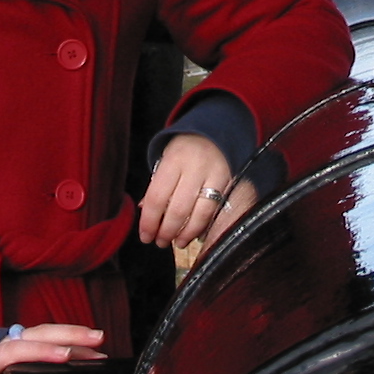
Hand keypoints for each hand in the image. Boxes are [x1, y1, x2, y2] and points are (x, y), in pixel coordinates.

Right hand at [0, 324, 105, 373]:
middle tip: (94, 339)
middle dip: (66, 335)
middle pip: (37, 335)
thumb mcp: (26, 372)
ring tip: (63, 356)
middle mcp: (5, 348)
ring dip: (38, 351)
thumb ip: (54, 368)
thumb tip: (95, 363)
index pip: (49, 333)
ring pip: (11, 352)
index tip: (100, 338)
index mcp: (20, 344)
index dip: (74, 333)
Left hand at [138, 133, 255, 247]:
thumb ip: (157, 185)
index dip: (149, 221)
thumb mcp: (166, 160)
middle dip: (167, 231)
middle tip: (160, 242)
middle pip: (178, 209)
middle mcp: (194, 167)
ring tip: (177, 242)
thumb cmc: (185, 150)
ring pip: (200, 214)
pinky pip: (215, 211)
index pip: (157, 196)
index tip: (145, 236)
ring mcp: (215, 175)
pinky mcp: (229, 183)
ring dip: (186, 233)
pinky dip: (203, 226)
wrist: (216, 132)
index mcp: (173, 160)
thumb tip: (144, 211)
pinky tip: (194, 233)